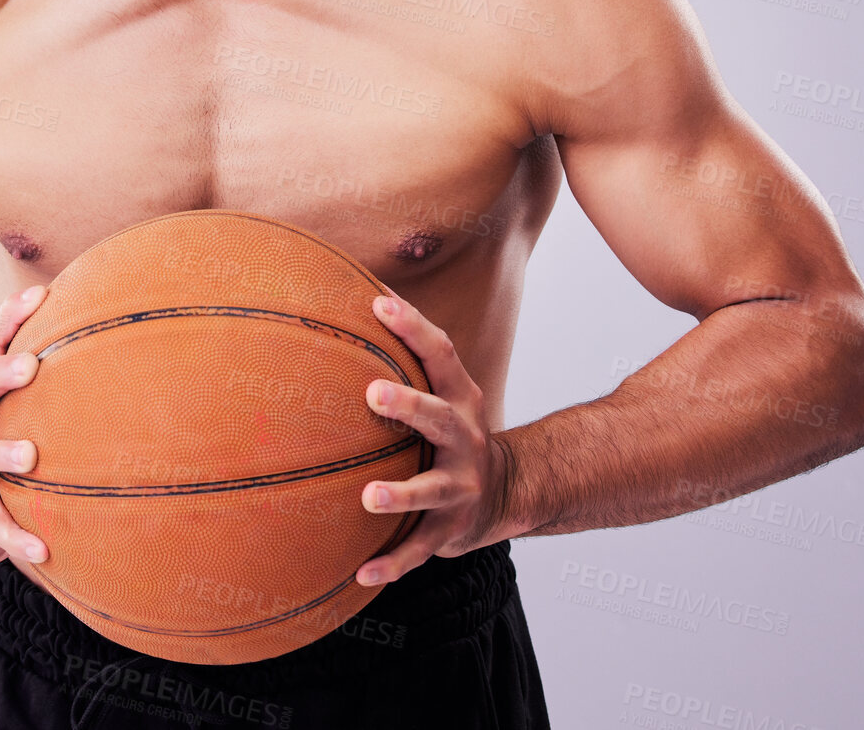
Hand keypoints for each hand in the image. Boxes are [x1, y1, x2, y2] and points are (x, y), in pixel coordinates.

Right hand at [0, 283, 50, 565]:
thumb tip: (111, 322)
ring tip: (30, 454)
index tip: (40, 293)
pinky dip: (16, 537)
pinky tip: (42, 550)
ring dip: (2, 452)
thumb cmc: (0, 439)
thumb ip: (47, 370)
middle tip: (29, 365)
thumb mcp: (12, 403)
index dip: (9, 316)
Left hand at [355, 292, 509, 585]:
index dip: (412, 326)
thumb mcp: (442, 391)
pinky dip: (391, 562)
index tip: (378, 301)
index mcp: (459, 398)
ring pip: (430, 491)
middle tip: (373, 391)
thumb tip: (359, 290)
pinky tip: (360, 573)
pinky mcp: (452, 530)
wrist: (505, 493)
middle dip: (408, 404)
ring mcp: (460, 487)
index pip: (440, 353)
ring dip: (400, 494)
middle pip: (438, 418)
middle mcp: (464, 439)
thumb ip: (407, 353)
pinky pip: (418, 548)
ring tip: (368, 496)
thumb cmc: (449, 429)